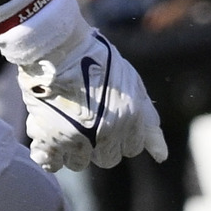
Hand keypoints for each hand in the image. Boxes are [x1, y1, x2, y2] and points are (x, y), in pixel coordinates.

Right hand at [0, 0, 166, 170]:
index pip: (132, 148)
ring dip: (74, 150)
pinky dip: (49, 156)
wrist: (58, 47)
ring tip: (65, 125)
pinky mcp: (50, 137)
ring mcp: (78, 137)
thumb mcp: (132, 86)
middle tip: (86, 121)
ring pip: (79, 163)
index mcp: (130, 118)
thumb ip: (148, 121)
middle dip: (99, 144)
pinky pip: (52, 163)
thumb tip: (162, 156)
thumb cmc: (97, 60)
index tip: (108, 119)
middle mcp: (107, 132)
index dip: (121, 135)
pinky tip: (47, 143)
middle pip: (107, 159)